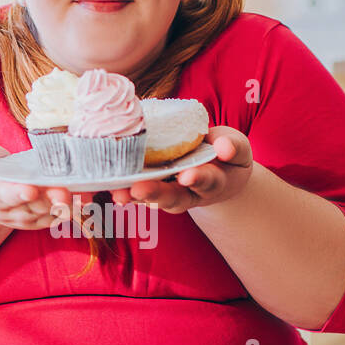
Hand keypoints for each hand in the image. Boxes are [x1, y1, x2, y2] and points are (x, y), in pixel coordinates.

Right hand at [0, 141, 73, 230]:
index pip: (2, 196)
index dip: (16, 194)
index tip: (30, 190)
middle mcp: (6, 212)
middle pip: (30, 206)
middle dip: (48, 199)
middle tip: (64, 190)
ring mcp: (23, 218)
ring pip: (46, 213)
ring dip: (64, 205)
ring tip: (80, 194)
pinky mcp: (38, 220)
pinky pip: (56, 216)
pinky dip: (71, 209)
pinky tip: (85, 199)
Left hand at [105, 126, 253, 213]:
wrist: (218, 169)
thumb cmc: (227, 155)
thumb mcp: (237, 148)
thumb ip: (232, 147)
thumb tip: (223, 146)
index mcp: (212, 183)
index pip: (206, 181)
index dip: (198, 178)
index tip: (188, 175)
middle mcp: (188, 192)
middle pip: (172, 197)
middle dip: (155, 194)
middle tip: (139, 190)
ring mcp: (168, 190)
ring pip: (150, 197)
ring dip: (133, 196)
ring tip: (118, 193)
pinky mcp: (151, 184)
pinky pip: (136, 187)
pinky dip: (122, 186)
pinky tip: (107, 181)